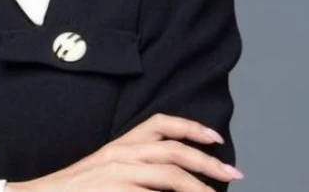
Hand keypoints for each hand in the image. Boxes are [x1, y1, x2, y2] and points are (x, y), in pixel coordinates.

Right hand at [5, 114, 242, 191]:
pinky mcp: (115, 191)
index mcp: (120, 145)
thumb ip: (136, 167)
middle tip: (232, 173)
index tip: (215, 138)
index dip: (191, 128)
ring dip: (199, 187)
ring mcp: (118, 174)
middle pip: (174, 150)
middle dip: (208, 162)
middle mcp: (121, 154)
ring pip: (171, 175)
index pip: (160, 124)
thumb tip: (171, 176)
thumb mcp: (106, 169)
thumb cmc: (76, 189)